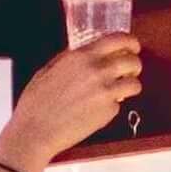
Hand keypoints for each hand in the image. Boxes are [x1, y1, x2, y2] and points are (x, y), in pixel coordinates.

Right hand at [0, 33, 143, 171]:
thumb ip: (68, 59)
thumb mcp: (48, 70)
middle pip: (132, 61)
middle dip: (135, 64)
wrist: (36, 131)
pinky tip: (97, 109)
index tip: (132, 47)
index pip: (118, 39)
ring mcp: (106, 93)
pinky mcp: (108, 112)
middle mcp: (98, 71)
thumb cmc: (36, 103)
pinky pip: (119, 105)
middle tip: (130, 70)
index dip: (130, 42)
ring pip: (134, 84)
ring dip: (131, 85)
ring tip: (121, 90)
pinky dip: (112, 106)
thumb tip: (82, 53)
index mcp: (82, 56)